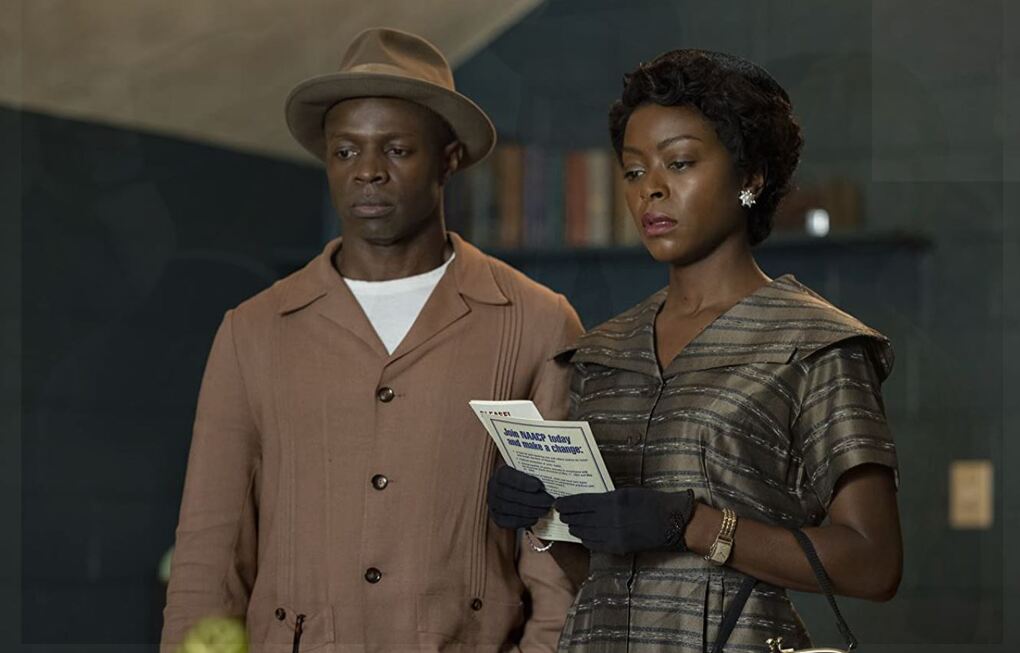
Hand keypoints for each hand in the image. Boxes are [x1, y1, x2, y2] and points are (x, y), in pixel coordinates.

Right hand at [486, 465, 553, 529]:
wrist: (514, 490)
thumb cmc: (525, 479)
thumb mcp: (527, 470)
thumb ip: (534, 471)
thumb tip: (549, 474)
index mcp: (501, 473)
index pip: (508, 476)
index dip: (523, 482)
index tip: (539, 486)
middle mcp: (493, 487)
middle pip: (510, 494)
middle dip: (532, 499)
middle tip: (548, 501)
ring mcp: (493, 503)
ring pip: (510, 509)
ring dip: (530, 511)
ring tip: (545, 510)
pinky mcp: (497, 517)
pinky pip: (509, 521)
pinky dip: (523, 521)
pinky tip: (535, 518)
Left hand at [555, 488, 695, 554]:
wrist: (671, 521)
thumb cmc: (651, 501)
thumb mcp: (627, 492)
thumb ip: (607, 497)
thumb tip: (587, 501)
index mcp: (613, 501)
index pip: (582, 503)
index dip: (568, 504)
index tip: (558, 503)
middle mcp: (611, 519)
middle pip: (581, 519)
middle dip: (568, 516)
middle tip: (561, 513)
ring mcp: (614, 536)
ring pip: (585, 533)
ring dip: (575, 528)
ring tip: (570, 523)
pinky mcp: (619, 548)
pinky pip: (595, 545)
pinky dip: (586, 539)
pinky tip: (583, 535)